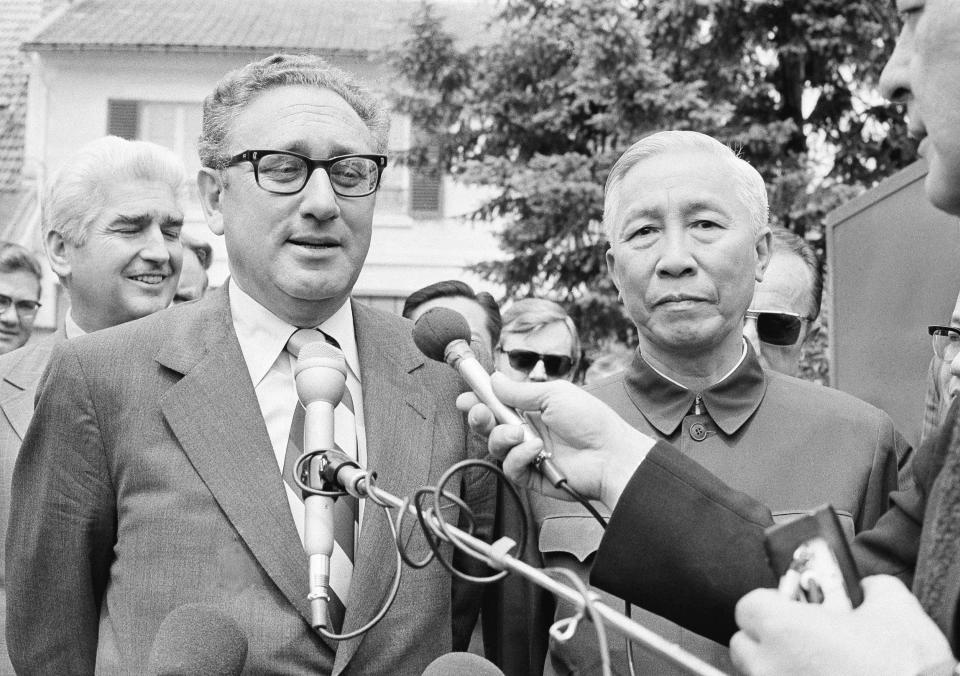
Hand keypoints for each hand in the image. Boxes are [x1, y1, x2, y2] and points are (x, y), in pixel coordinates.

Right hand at [456, 373, 653, 507]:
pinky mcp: (532, 475)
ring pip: (495, 447)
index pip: (497, 403)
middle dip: (479, 418)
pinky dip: (518, 457)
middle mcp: (526, 430)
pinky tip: (535, 450)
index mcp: (531, 408)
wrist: (611, 454)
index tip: (465, 397)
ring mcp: (528, 453)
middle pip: (489, 426)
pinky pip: (510, 467)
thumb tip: (495, 380)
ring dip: (502, 437)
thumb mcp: (554, 394)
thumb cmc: (591, 421)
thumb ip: (520, 391)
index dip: (479, 400)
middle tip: (480, 413)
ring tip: (521, 434)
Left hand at [731, 575, 953, 675]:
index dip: (770, 602)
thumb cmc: (905, 670)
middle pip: (745, 645)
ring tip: (814, 665)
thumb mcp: (896, 609)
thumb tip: (867, 588)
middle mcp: (770, 667)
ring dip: (778, 667)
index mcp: (783, 629)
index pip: (748, 606)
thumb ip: (872, 587)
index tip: (791, 605)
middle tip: (800, 637)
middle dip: (767, 639)